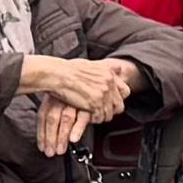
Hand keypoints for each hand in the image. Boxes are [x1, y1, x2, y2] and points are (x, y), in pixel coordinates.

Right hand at [23, 53, 137, 122]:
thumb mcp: (91, 64)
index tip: (110, 102)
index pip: (125, 92)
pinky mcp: (94, 104)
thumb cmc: (68, 69)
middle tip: (99, 111)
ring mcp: (102, 94)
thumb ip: (106, 68)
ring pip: (109, 114)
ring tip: (91, 114)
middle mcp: (109, 83)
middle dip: (110, 110)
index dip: (118, 99)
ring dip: (101, 116)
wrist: (57, 74)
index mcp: (109, 73)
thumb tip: (119, 68)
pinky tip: (86, 115)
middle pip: (119, 105)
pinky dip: (93, 119)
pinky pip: (99, 118)